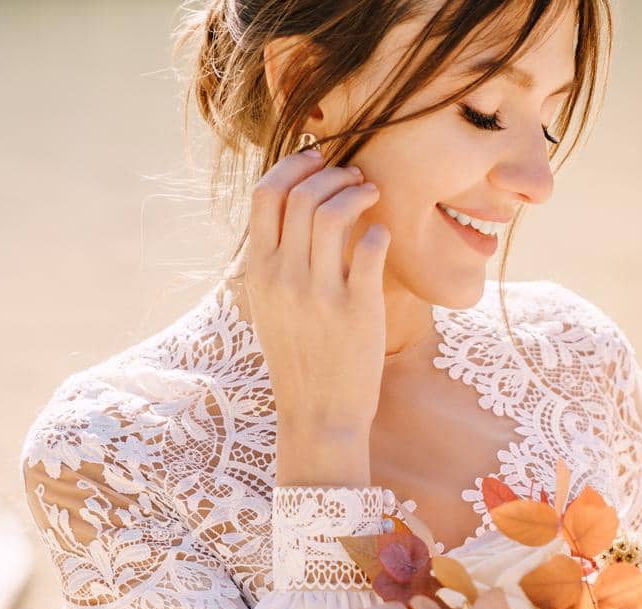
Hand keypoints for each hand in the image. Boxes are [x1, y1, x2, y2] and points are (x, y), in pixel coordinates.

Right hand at [244, 145, 389, 485]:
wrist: (319, 415)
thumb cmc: (299, 359)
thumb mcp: (270, 307)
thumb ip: (275, 259)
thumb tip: (294, 207)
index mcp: (258, 272)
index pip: (265, 193)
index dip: (294, 166)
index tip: (318, 162)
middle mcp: (284, 278)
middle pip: (302, 194)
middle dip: (333, 174)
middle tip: (356, 178)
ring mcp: (320, 294)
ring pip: (334, 212)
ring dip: (357, 192)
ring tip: (372, 195)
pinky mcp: (358, 310)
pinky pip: (370, 249)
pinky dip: (379, 232)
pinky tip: (383, 237)